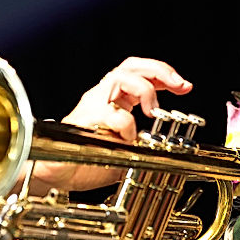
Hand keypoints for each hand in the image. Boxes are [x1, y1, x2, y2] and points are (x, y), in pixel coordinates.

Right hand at [31, 57, 192, 192]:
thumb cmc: (84, 161)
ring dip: (144, 91)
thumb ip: (143, 142)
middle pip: (131, 66)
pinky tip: (128, 138)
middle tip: (179, 86)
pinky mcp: (84, 120)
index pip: (139, 72)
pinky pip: (112, 114)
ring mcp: (92, 105)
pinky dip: (127, 125)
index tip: (184, 86)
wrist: (54, 174)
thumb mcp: (125, 150)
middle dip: (160, 71)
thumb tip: (167, 145)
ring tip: (153, 110)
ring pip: (120, 78)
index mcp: (112, 99)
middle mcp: (101, 97)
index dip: (163, 74)